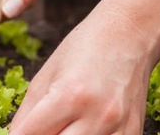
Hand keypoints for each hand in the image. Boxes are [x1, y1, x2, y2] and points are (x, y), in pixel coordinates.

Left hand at [9, 7, 153, 134]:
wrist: (130, 34)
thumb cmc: (87, 47)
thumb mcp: (46, 74)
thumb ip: (27, 112)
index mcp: (70, 95)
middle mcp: (97, 116)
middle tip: (40, 127)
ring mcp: (119, 128)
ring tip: (60, 126)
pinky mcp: (133, 132)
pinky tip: (80, 128)